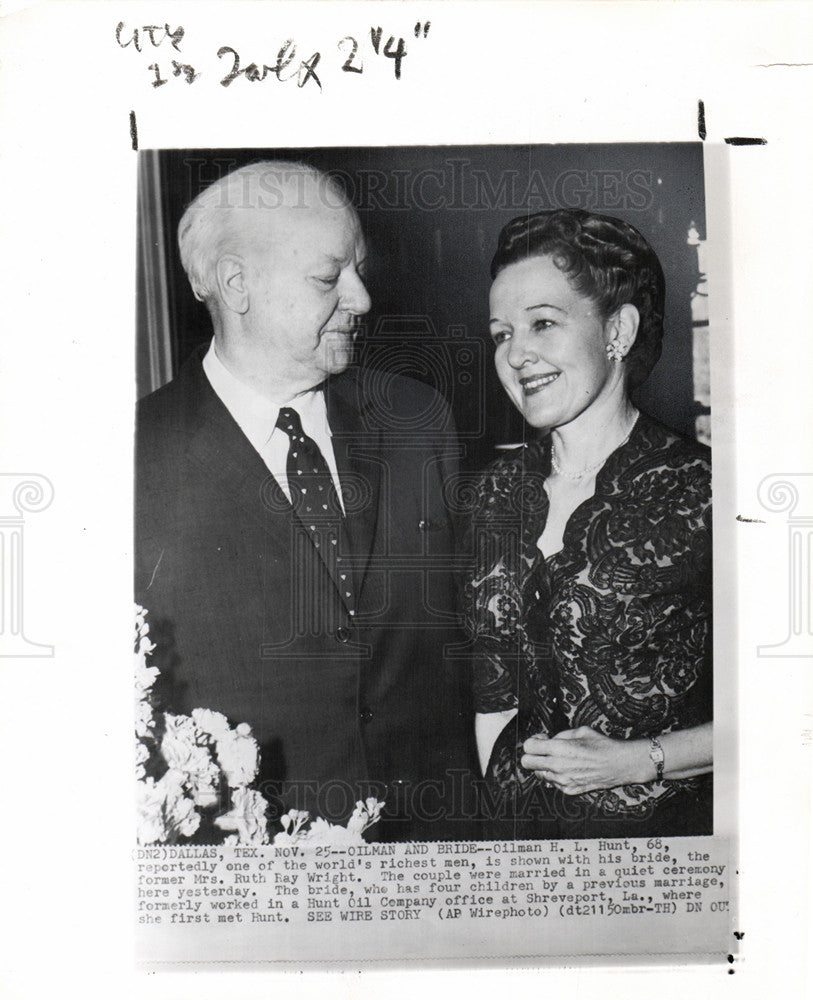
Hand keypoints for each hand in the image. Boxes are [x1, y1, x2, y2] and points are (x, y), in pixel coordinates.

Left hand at [520, 726, 649, 794]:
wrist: (618, 765)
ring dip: (544, 766)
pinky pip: (553, 783)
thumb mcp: (579, 731)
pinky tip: (568, 769)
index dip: (533, 741)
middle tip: (543, 751)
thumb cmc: (601, 745)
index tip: (541, 740)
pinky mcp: (569, 790)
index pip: (528, 747)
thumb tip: (548, 740)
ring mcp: (563, 780)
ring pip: (539, 774)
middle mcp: (557, 766)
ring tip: (559, 760)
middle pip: (527, 763)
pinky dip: (556, 776)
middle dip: (532, 755)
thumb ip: (560, 735)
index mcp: (559, 748)